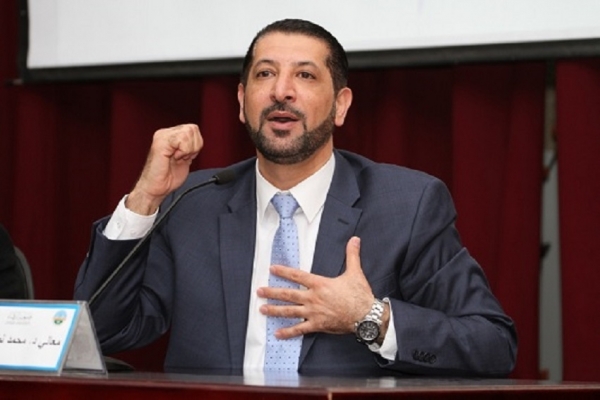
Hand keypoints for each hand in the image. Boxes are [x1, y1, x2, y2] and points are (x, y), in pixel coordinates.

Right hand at [126, 124, 202, 214]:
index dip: (196, 144)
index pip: (193, 129)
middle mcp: (165, 133)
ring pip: (188, 133)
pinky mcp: (161, 142)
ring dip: (188, 149)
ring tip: (178, 158)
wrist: (156, 188)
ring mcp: (162, 136)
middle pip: (192, 129)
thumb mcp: (185, 158)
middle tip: (183, 158)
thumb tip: (198, 141)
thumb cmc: (167, 178)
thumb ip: (190, 147)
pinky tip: (175, 158)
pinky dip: (183, 151)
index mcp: (171, 136)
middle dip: (193, 146)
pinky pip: (182, 139)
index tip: (187, 156)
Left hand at [258, 236, 380, 338]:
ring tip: (262, 309)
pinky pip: (300, 329)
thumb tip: (355, 239)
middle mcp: (313, 298)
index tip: (272, 269)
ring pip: (290, 311)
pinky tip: (278, 333)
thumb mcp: (355, 272)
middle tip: (259, 291)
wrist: (366, 316)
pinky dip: (288, 332)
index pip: (297, 276)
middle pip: (288, 294)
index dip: (283, 272)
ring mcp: (313, 313)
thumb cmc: (360, 295)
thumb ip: (352, 255)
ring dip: (275, 310)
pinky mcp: (317, 325)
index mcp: (320, 284)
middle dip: (272, 292)